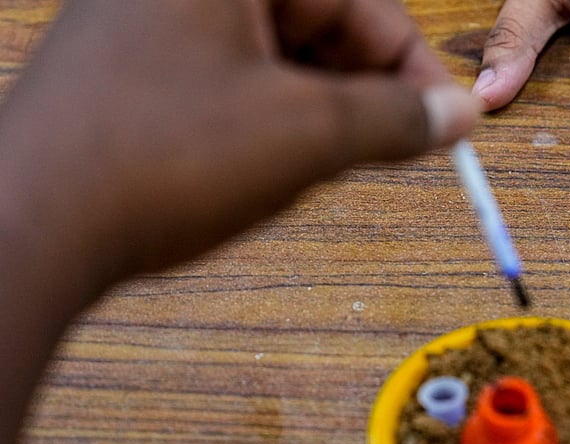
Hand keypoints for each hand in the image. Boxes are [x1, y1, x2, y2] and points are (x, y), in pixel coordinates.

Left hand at [0, 0, 478, 443]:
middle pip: (318, 21)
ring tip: (318, 163)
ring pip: (275, 54)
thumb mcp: (306, 137)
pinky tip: (265, 161)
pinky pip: (230, 77)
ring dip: (315, 107)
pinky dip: (266, 115)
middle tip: (389, 146)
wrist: (27, 226)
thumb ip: (394, 118)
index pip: (360, 2)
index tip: (446, 120)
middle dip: (361, 88)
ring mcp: (154, 21)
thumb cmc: (155, 161)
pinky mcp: (135, 66)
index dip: (414, 67)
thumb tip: (456, 113)